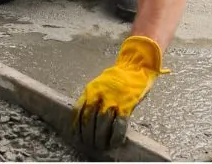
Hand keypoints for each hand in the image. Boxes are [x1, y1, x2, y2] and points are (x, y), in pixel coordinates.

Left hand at [70, 36, 169, 151]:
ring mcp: (113, 100)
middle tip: (89, 144)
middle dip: (88, 135)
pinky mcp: (126, 105)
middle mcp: (99, 95)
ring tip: (99, 146)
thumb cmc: (117, 77)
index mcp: (91, 89)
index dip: (76, 125)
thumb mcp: (99, 84)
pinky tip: (113, 143)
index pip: (78, 110)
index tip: (76, 135)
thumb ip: (93, 97)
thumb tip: (85, 117)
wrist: (135, 66)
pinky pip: (119, 125)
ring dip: (99, 138)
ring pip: (102, 123)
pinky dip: (115, 136)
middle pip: (89, 119)